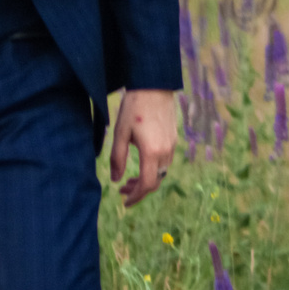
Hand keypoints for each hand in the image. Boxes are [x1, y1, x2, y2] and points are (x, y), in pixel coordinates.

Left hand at [107, 89, 177, 207]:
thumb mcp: (120, 133)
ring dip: (147, 180)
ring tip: (129, 179)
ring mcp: (172, 146)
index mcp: (152, 152)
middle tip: (122, 191)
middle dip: (139, 190)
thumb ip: (117, 158)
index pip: (147, 185)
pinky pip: (165, 163)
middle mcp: (166, 152)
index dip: (136, 197)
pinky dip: (153, 170)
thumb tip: (115, 181)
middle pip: (156, 182)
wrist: (154, 86)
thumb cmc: (134, 108)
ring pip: (161, 173)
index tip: (124, 202)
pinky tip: (142, 165)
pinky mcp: (173, 140)